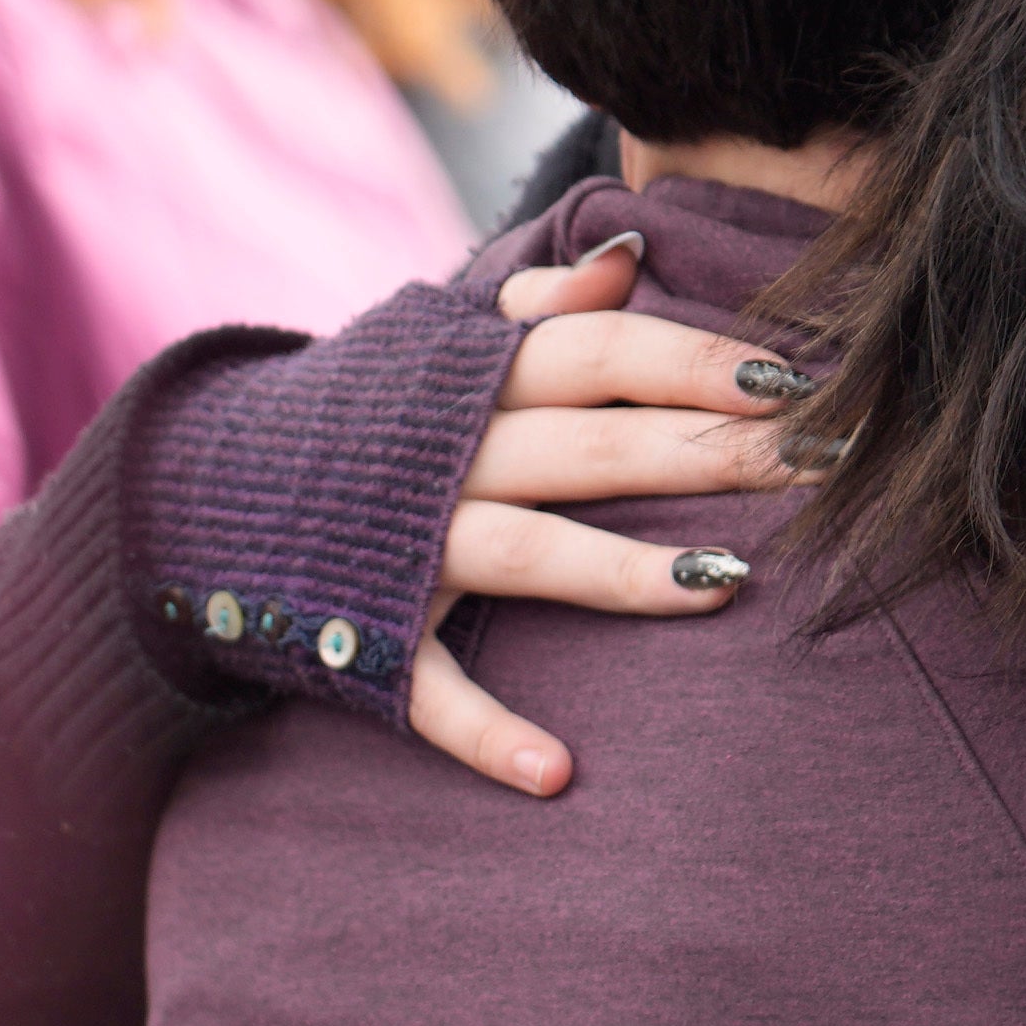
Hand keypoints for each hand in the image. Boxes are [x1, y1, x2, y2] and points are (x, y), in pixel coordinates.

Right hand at [411, 237, 810, 792]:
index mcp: (469, 376)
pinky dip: (485, 732)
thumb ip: (533, 299)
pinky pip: (428, 687)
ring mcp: (407, 546)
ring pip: (530, 553)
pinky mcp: (368, 634)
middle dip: (714, 450)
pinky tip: (558, 774)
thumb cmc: (359, 415)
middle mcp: (446, 453)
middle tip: (830, 465)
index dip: (700, 359)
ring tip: (732, 583)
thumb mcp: (430, 339)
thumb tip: (634, 251)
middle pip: (596, 444)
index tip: (803, 377)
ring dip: (627, 573)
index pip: (602, 351)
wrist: (194, 492)